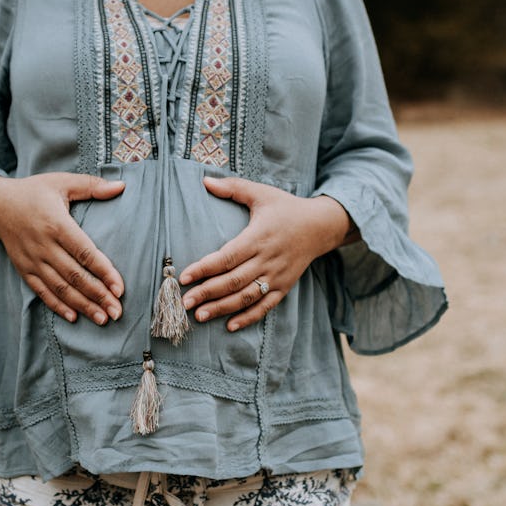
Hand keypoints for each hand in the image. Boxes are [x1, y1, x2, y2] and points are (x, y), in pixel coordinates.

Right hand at [0, 172, 124, 324]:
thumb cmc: (35, 192)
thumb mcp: (63, 182)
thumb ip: (92, 185)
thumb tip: (122, 186)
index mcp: (56, 223)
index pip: (85, 253)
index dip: (104, 272)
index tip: (120, 289)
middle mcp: (43, 245)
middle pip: (74, 275)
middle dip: (97, 295)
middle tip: (117, 311)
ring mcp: (32, 260)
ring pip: (60, 287)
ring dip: (82, 305)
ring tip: (102, 319)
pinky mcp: (23, 269)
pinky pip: (41, 291)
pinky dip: (57, 305)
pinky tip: (74, 317)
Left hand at [179, 176, 352, 331]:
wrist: (321, 226)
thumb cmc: (285, 208)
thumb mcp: (261, 193)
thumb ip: (232, 187)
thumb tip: (205, 180)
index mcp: (258, 237)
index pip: (227, 257)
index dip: (205, 268)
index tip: (184, 276)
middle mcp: (267, 259)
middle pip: (233, 281)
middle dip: (207, 293)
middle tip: (184, 302)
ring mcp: (277, 276)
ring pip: (246, 297)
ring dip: (222, 308)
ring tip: (200, 316)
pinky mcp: (284, 286)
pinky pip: (265, 306)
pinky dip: (248, 318)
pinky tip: (230, 326)